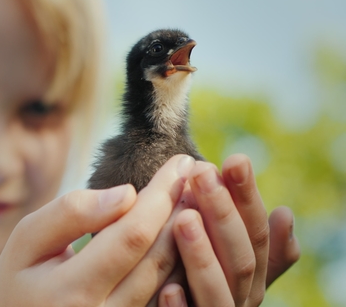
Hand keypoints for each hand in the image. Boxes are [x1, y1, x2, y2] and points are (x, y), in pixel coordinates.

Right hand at [0, 155, 195, 306]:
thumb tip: (126, 194)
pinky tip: (185, 230)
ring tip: (199, 196)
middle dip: (183, 210)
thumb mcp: (26, 239)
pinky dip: (181, 260)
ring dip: (189, 234)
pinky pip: (166, 297)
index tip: (180, 163)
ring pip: (171, 280)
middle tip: (200, 174)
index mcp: (72, 292)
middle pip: (159, 258)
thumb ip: (70, 213)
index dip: (160, 197)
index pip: (131, 236)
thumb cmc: (18, 280)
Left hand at [158, 154, 299, 305]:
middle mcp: (239, 299)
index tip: (232, 160)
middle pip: (240, 260)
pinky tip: (168, 288)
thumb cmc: (202, 285)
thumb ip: (255, 245)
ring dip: (202, 256)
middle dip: (223, 214)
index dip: (247, 199)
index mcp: (250, 278)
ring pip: (217, 293)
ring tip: (185, 219)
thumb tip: (286, 214)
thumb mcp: (231, 263)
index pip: (257, 236)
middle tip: (202, 174)